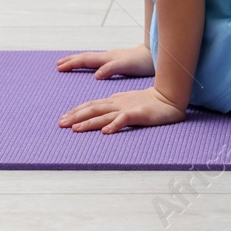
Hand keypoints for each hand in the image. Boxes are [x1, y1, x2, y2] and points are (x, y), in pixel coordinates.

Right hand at [55, 45, 154, 79]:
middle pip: (85, 57)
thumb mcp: (127, 66)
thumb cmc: (143, 62)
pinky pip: (98, 62)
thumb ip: (112, 68)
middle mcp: (108, 56)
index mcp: (107, 58)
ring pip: (91, 59)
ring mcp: (112, 58)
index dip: (72, 63)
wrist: (156, 54)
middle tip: (57, 65)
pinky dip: (89, 64)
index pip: (85, 59)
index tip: (59, 67)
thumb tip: (96, 74)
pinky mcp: (118, 61)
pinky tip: (91, 68)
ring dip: (78, 61)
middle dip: (71, 61)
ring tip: (69, 64)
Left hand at [60, 85, 186, 133]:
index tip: (63, 119)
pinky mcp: (139, 114)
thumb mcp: (127, 104)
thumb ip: (114, 109)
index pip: (91, 105)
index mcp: (114, 101)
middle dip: (75, 116)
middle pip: (93, 109)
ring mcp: (127, 108)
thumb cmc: (149, 103)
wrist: (169, 98)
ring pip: (104, 115)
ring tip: (75, 129)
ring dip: (89, 122)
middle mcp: (117, 104)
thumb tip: (100, 118)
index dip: (76, 111)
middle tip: (61, 124)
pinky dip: (114, 125)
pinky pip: (125, 120)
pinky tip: (105, 132)